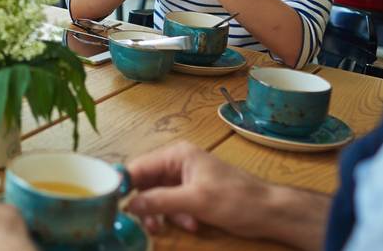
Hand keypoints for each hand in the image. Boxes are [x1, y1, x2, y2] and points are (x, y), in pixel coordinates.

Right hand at [125, 142, 273, 237]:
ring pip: (158, 196)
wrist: (270, 212)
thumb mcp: (195, 201)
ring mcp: (186, 177)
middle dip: (144, 203)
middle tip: (142, 223)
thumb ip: (160, 201)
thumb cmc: (235, 199)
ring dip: (161, 213)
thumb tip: (130, 205)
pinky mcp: (193, 193)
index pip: (139, 166)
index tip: (112, 203)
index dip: (124, 184)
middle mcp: (178, 162)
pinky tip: (190, 225)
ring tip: (166, 228)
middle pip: (146, 182)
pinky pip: (173, 204)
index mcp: (177, 155)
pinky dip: (176, 216)